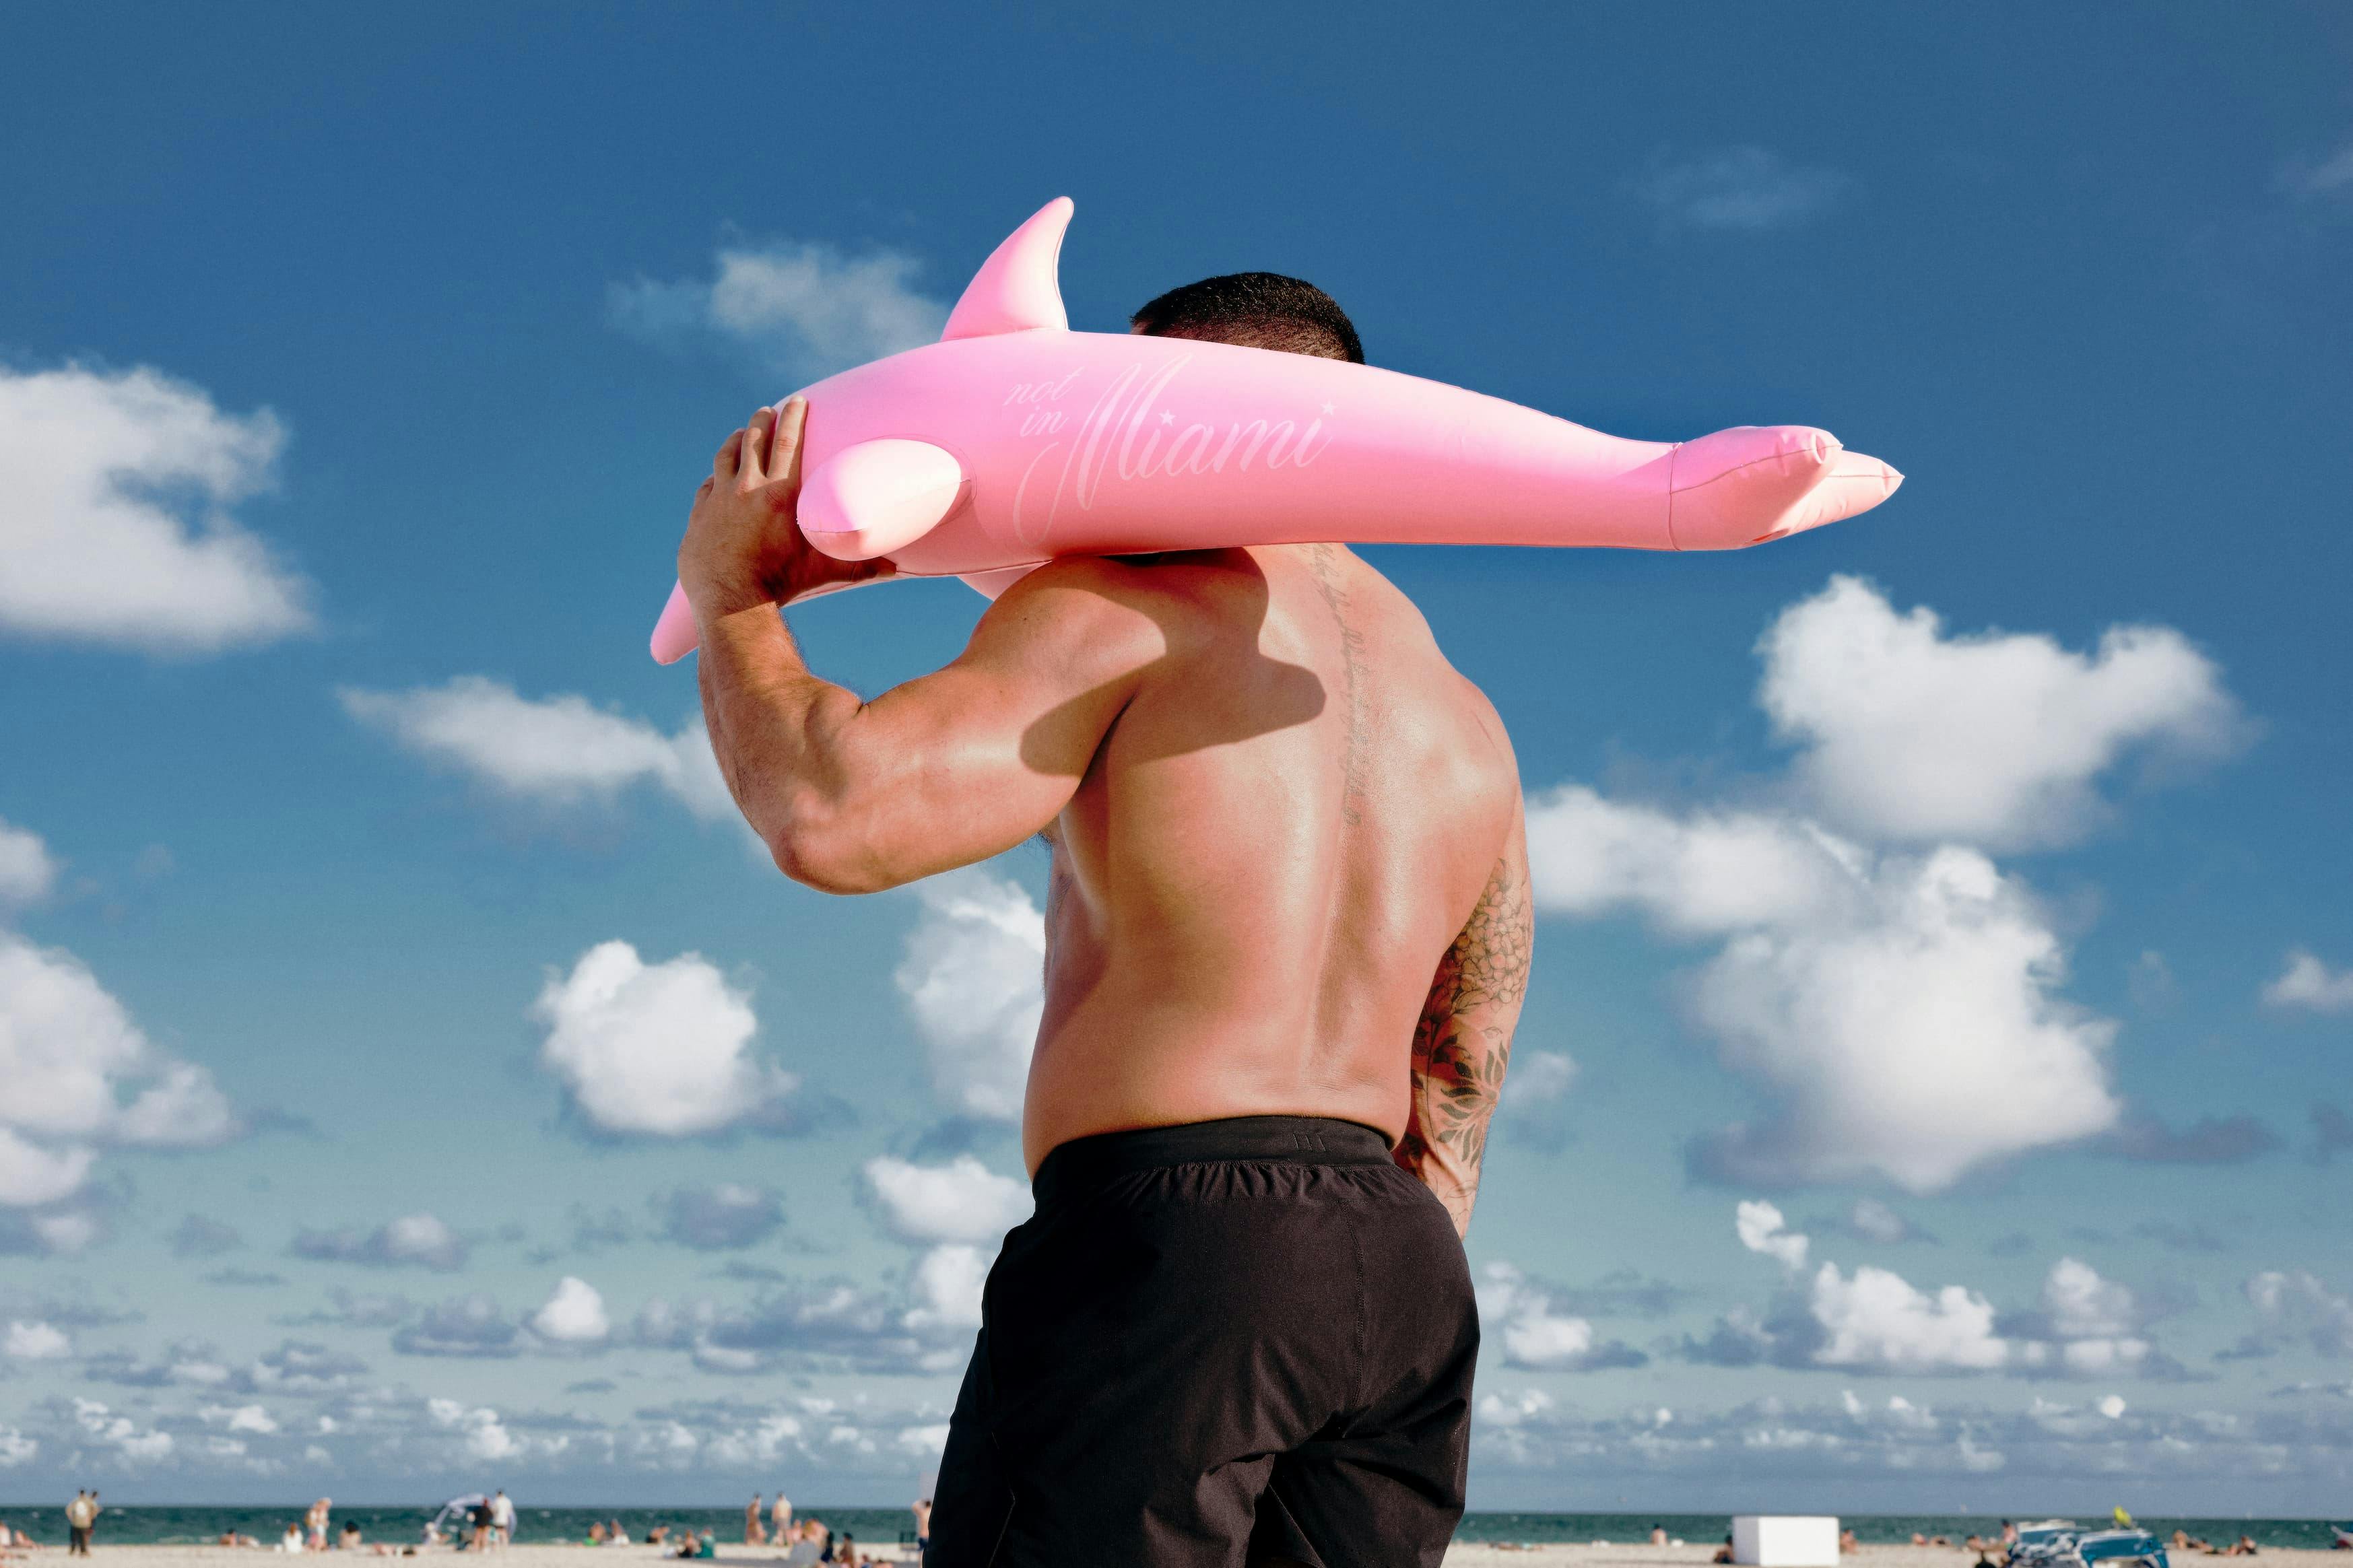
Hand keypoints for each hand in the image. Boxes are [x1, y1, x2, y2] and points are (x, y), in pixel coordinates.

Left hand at [676, 398, 894, 620]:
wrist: (732, 600)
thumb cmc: (783, 583)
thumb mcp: (825, 571)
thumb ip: (859, 564)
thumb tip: (894, 569)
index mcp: (781, 492)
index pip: (789, 441)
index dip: (794, 416)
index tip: (797, 400)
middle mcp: (748, 488)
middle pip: (754, 439)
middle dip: (762, 420)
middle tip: (767, 410)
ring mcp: (719, 500)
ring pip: (726, 456)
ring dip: (735, 440)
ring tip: (739, 433)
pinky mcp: (700, 516)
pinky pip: (706, 487)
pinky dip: (715, 478)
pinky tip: (717, 478)